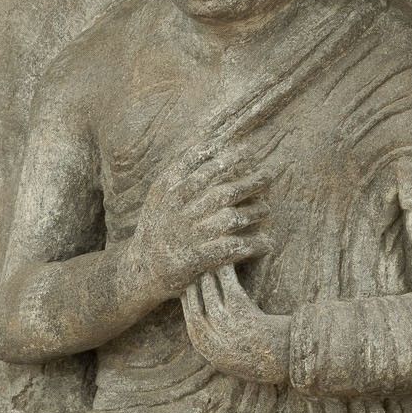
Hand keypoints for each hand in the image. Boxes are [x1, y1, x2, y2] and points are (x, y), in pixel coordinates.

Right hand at [128, 145, 266, 301]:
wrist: (141, 269)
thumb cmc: (158, 226)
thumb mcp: (159, 195)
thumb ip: (180, 171)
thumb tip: (208, 143)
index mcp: (168, 190)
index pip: (200, 167)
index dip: (227, 157)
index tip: (248, 151)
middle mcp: (179, 210)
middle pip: (222, 191)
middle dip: (251, 182)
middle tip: (270, 175)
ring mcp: (188, 235)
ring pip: (230, 219)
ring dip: (254, 212)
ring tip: (267, 209)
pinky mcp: (196, 259)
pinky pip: (231, 250)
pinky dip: (251, 246)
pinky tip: (267, 243)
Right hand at [182, 265, 290, 383]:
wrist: (295, 362)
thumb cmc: (270, 358)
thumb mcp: (238, 359)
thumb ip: (221, 344)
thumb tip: (211, 320)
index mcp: (210, 353)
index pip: (190, 321)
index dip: (189, 299)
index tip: (190, 284)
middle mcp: (213, 341)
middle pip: (194, 304)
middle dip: (193, 282)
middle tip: (198, 264)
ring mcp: (226, 327)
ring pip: (207, 290)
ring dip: (208, 270)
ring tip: (213, 256)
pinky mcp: (242, 313)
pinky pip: (227, 284)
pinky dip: (225, 268)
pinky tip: (229, 257)